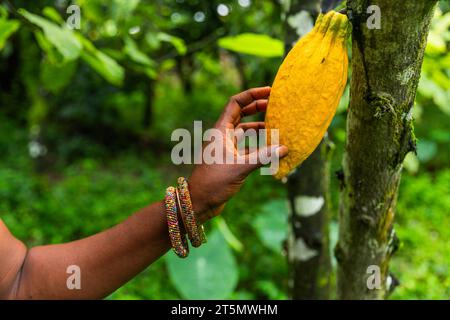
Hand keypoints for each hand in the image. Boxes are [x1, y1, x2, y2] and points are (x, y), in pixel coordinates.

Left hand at [188, 87, 287, 223]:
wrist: (199, 201)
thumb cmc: (213, 183)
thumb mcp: (240, 167)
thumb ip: (263, 157)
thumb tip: (285, 148)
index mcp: (221, 130)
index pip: (236, 103)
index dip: (252, 94)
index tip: (269, 91)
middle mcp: (223, 135)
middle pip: (241, 113)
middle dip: (258, 106)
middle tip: (276, 103)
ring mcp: (226, 147)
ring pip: (244, 130)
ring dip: (259, 125)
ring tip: (276, 123)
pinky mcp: (230, 159)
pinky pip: (246, 146)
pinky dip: (258, 144)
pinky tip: (271, 146)